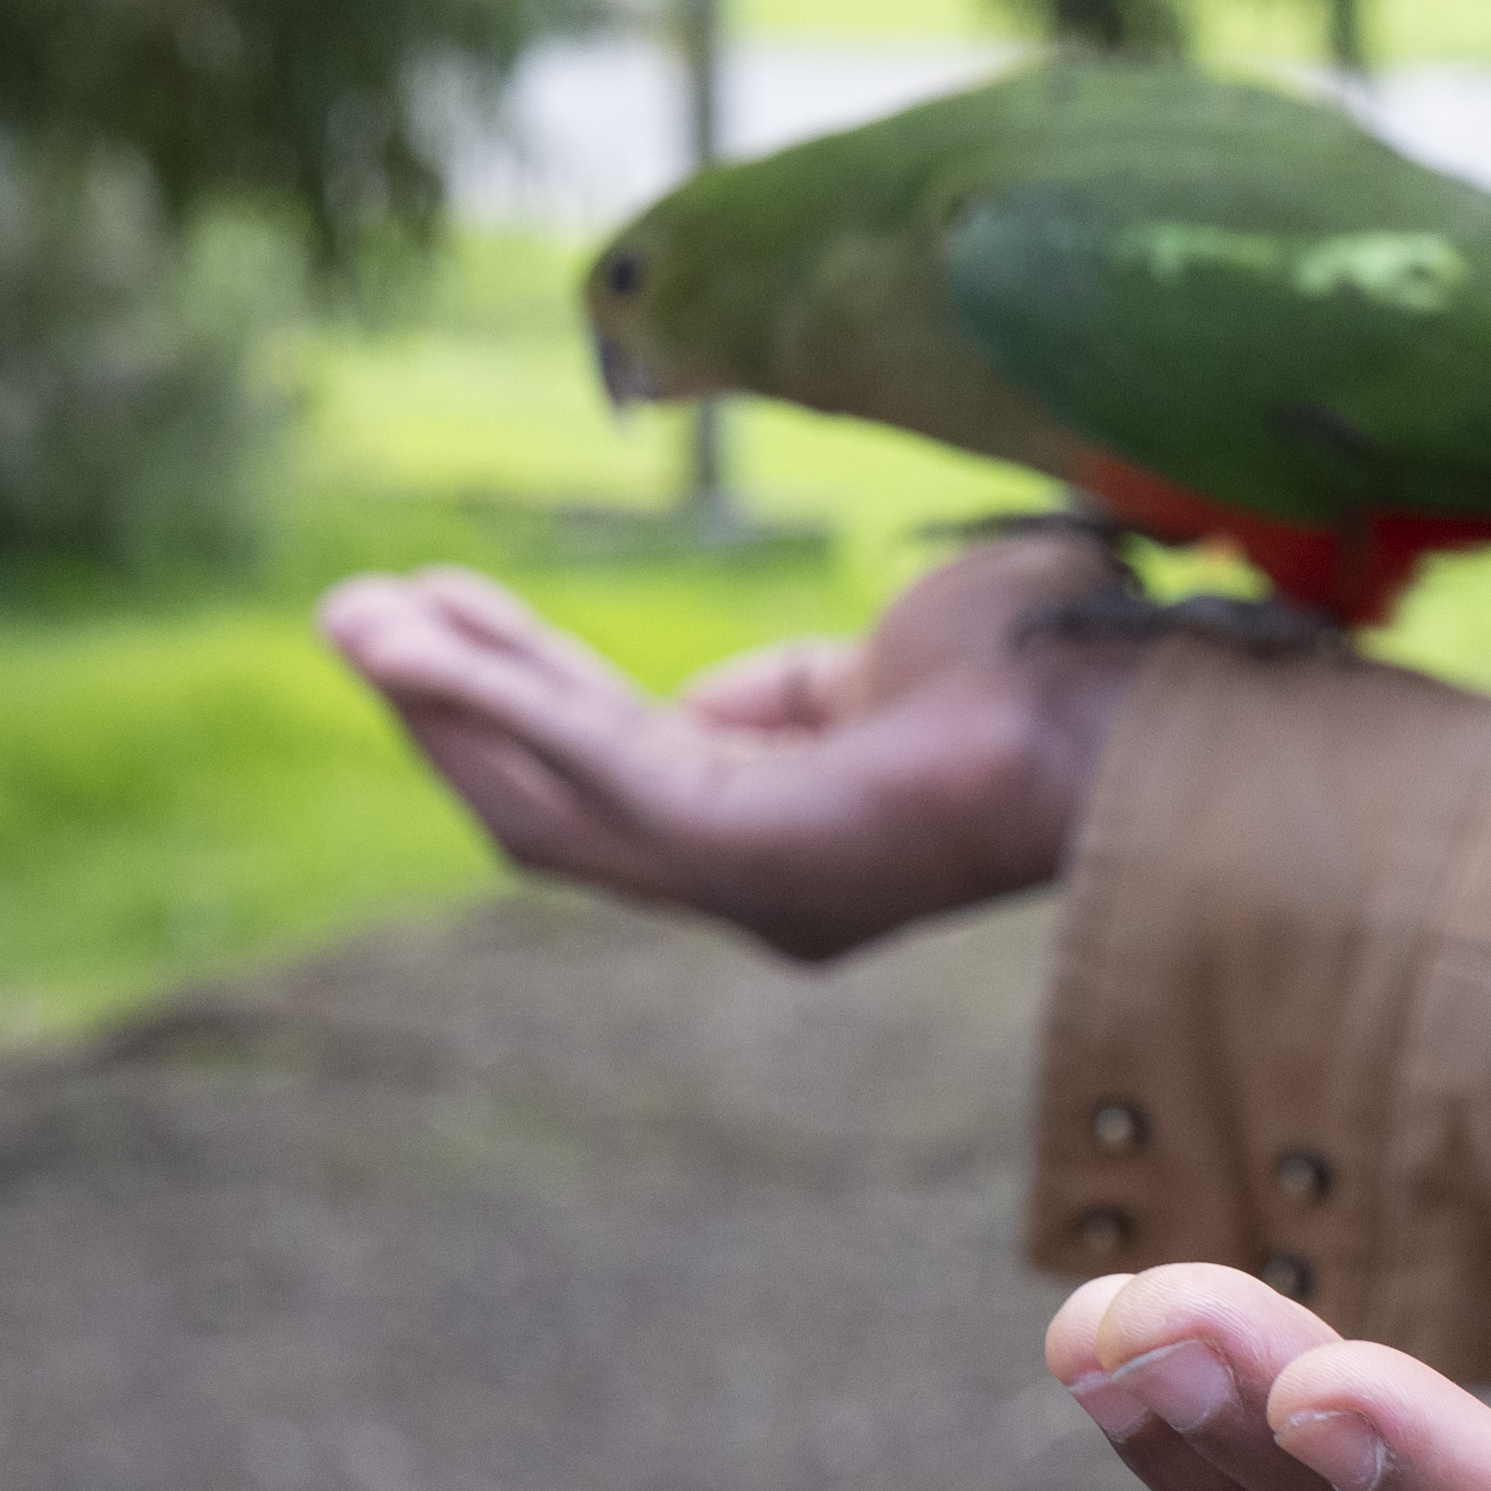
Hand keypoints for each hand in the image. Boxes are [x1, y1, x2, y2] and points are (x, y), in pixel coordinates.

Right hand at [314, 530, 1149, 961]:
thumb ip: (788, 689)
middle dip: (447, 699)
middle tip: (349, 614)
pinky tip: (422, 640)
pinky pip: (587, 769)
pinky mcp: (745, 850)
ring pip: (545, 792)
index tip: (432, 613)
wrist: (1142, 686)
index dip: (517, 690)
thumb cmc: (1056, 658)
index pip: (615, 763)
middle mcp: (758, 877)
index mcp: (789, 832)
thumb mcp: (891, 655)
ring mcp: (749, 876)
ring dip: (443, 700)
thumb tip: (699, 700)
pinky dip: (494, 702)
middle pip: (553, 789)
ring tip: (352, 618)